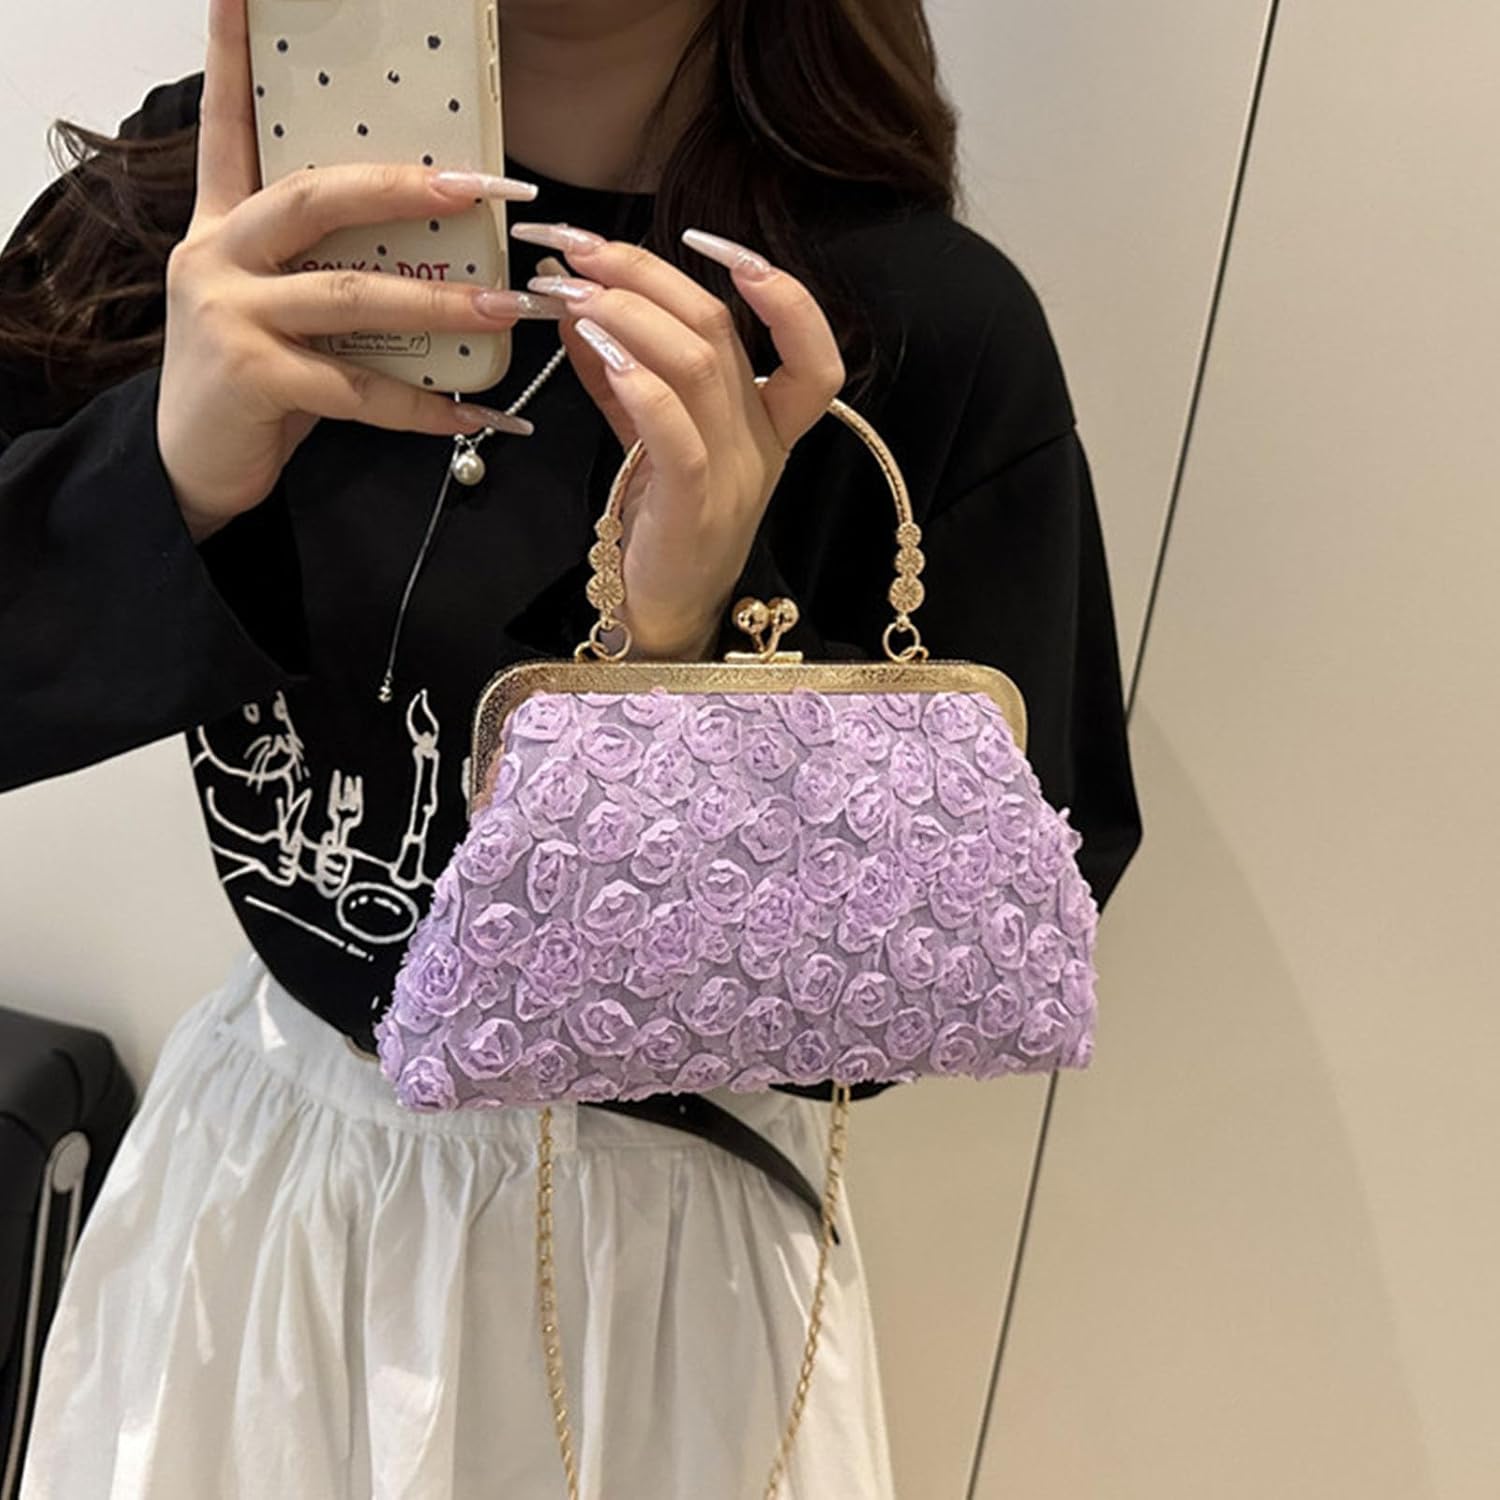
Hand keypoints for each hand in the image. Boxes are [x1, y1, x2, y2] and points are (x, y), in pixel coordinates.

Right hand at [159, 0, 562, 542]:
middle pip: (317, 196)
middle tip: (482, 188)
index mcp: (225, 225)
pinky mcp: (251, 377)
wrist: (194, 467)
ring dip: (440, 303)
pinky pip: (359, 388)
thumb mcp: (280, 309)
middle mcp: (218, 254)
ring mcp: (229, 313)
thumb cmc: (254, 384)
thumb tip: (431, 255)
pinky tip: (476, 412)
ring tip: (507, 308)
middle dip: (406, 188)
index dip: (237, 56)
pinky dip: (425, 405)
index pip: (231, 125)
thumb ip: (329, 270)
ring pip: (351, 294)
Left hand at [516, 223, 846, 659]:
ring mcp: (733, 476)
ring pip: (700, 365)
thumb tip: (578, 299)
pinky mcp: (692, 506)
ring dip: (628, 311)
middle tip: (578, 248)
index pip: (811, 348)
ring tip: (569, 290)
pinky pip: (676, 431)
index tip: (703, 239)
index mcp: (770, 426)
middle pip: (722, 330)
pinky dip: (636, 378)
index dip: (777, 288)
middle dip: (647, 272)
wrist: (658, 619)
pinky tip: (590, 345)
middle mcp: (762, 445)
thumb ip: (623, 371)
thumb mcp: (647, 437)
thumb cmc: (660, 526)